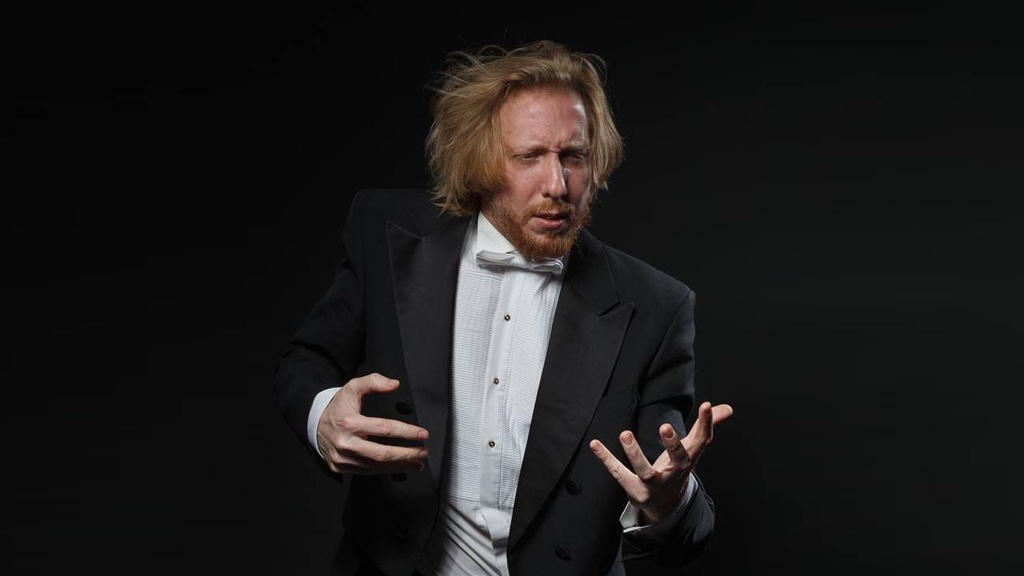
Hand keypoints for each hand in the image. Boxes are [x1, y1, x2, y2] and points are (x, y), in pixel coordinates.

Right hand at [317, 373, 429, 473]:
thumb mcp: (353, 387)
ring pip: (377, 466)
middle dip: (407, 454)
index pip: (384, 428)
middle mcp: (345, 442)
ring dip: (401, 465)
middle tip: (423, 451)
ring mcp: (343, 457)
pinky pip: (368, 471)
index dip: (406, 432)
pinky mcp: (341, 467)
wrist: (315, 424)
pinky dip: (387, 470)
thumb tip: (394, 384)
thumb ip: (374, 382)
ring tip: (418, 461)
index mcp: (350, 422)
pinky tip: (401, 466)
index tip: (422, 434)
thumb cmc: (338, 407)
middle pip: (382, 453)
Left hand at [589, 401, 732, 523]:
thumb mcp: (692, 449)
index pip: (702, 440)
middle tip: (666, 426)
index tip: (705, 405)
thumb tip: (727, 408)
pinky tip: (595, 444)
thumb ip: (705, 427)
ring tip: (625, 433)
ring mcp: (654, 483)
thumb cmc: (676, 469)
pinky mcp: (634, 489)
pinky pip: (619, 473)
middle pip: (677, 460)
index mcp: (688, 458)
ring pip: (645, 471)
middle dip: (673, 444)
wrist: (665, 505)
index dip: (705, 423)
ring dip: (634, 452)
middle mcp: (673, 472)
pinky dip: (606, 459)